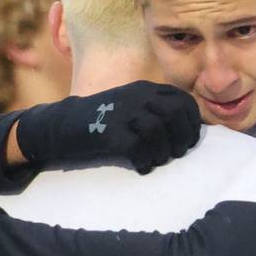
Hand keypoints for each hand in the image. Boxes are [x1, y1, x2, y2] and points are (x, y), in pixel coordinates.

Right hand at [16, 80, 201, 173]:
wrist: (63, 125)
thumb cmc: (102, 120)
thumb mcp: (132, 105)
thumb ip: (156, 110)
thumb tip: (187, 130)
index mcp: (145, 89)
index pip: (183, 101)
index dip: (192, 123)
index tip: (188, 141)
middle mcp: (136, 96)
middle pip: (175, 113)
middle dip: (182, 137)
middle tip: (176, 153)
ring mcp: (122, 112)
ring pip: (159, 131)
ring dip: (163, 151)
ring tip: (156, 160)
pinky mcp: (108, 132)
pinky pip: (138, 148)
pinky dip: (145, 162)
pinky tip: (141, 166)